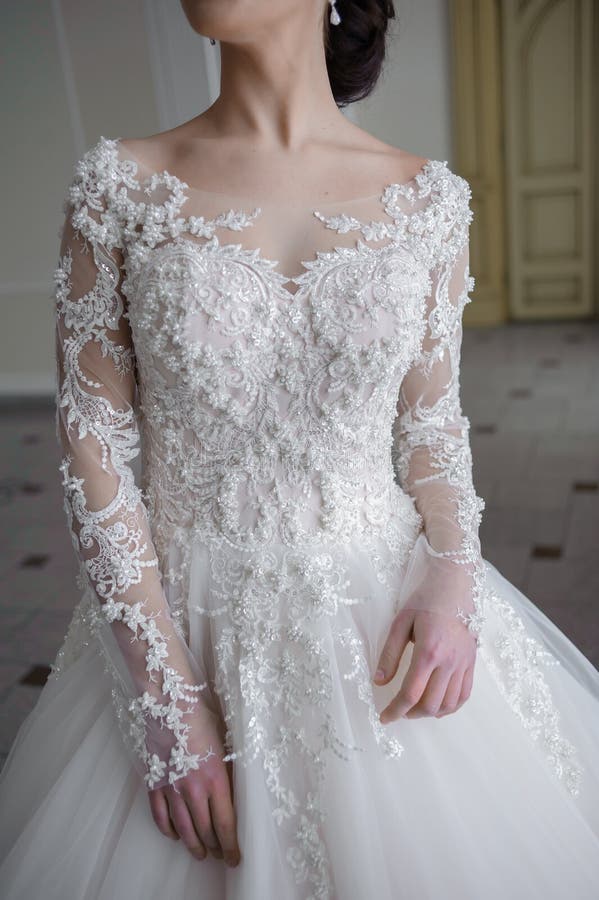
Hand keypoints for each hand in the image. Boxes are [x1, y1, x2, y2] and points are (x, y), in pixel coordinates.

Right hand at [147, 705, 240, 866]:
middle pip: (205, 830)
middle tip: (220, 855)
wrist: (171, 704)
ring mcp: (172, 788)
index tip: (235, 858)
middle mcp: (193, 789)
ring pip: (183, 828)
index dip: (231, 846)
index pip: (225, 824)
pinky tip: (174, 835)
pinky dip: (167, 830)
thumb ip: (229, 772)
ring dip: (193, 845)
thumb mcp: (226, 745)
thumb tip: (235, 793)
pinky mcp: (155, 783)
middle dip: (215, 847)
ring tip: (200, 853)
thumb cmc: (202, 719)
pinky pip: (160, 816)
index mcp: (216, 779)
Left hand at [373, 607, 476, 722]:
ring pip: (448, 704)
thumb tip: (379, 681)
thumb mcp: (401, 623)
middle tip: (398, 711)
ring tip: (415, 709)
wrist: (456, 585)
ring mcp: (463, 664)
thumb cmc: (426, 600)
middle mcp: (449, 661)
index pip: (411, 693)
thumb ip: (390, 654)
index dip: (395, 710)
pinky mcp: (471, 662)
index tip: (384, 717)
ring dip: (430, 713)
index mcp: (428, 651)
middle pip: (430, 704)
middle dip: (410, 714)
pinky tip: (437, 706)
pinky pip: (464, 694)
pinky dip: (450, 707)